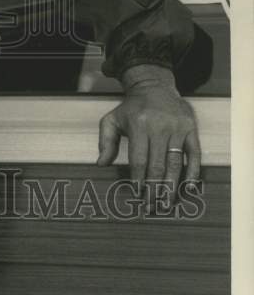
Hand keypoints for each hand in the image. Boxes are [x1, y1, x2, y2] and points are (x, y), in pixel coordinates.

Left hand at [96, 64, 200, 205]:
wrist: (154, 87)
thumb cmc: (131, 109)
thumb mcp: (112, 119)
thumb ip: (105, 141)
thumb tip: (101, 164)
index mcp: (139, 125)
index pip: (139, 159)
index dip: (139, 179)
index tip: (137, 194)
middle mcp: (159, 127)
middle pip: (157, 165)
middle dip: (154, 189)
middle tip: (150, 207)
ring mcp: (177, 129)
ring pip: (176, 164)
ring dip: (171, 187)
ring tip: (166, 204)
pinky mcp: (191, 130)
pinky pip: (194, 155)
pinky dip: (193, 173)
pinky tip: (189, 189)